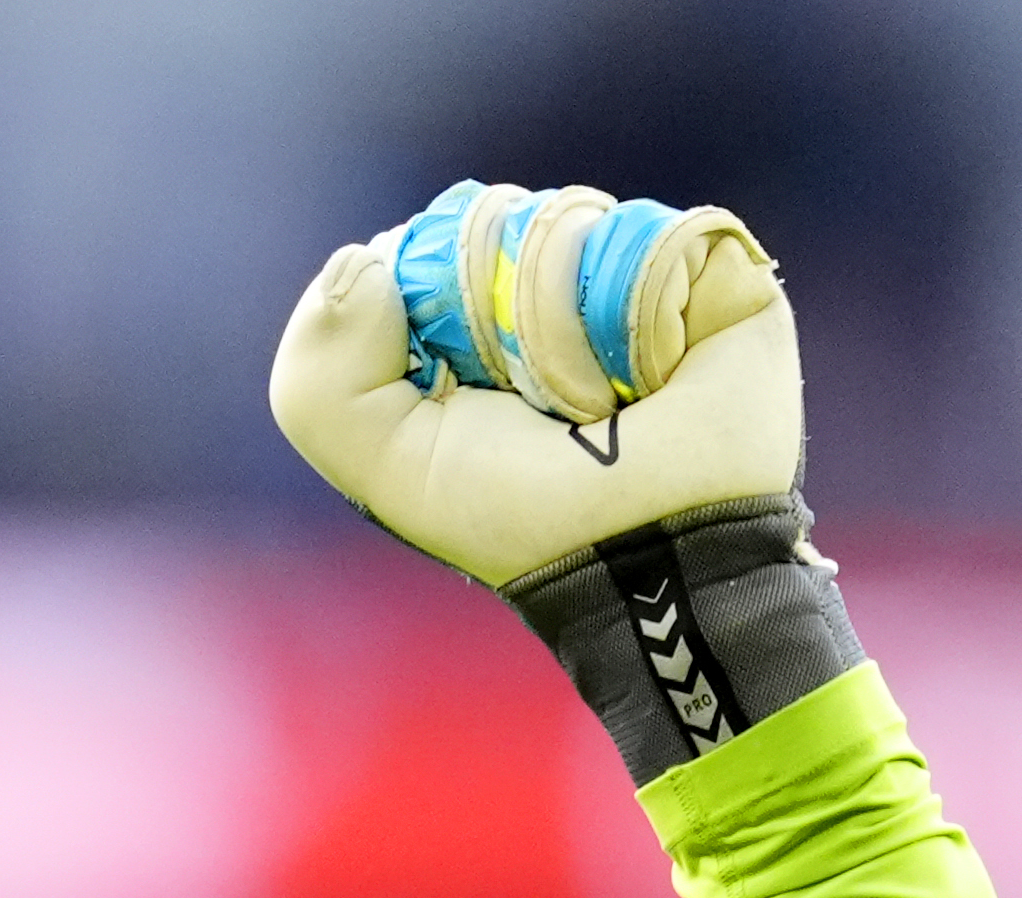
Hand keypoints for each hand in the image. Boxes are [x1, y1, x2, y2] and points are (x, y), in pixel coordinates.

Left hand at [267, 186, 801, 587]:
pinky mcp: (706, 267)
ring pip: (565, 218)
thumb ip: (315, 380)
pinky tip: (654, 369)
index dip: (414, 297)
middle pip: (483, 218)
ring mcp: (626, 271)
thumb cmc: (523, 518)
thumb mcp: (386, 468)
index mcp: (463, 325)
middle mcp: (543, 287)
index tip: (447, 377)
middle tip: (533, 399)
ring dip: (567, 322)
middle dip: (490, 312)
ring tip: (602, 396)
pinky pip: (647, 233)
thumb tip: (364, 262)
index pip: (418, 244)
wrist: (655, 555)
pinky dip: (638, 305)